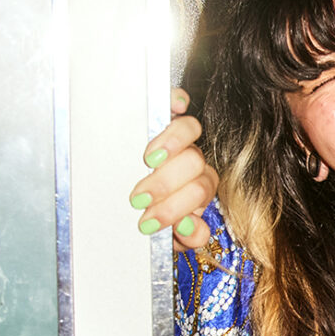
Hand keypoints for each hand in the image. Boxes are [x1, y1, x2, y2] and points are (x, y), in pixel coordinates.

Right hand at [130, 88, 217, 247]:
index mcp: (196, 187)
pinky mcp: (169, 113)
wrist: (134, 192)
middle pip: (194, 163)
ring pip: (189, 130)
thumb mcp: (166, 229)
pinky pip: (180, 101)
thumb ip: (182, 234)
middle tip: (139, 199)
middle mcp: (194, 161)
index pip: (200, 190)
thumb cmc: (148, 208)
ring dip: (170, 146)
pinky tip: (177, 106)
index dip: (179, 206)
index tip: (150, 221)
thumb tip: (193, 232)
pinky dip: (179, 101)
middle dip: (165, 185)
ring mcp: (182, 135)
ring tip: (149, 161)